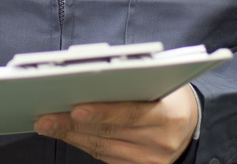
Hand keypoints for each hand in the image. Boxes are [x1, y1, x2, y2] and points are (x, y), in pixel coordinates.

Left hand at [34, 84, 199, 163]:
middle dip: (72, 124)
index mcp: (170, 116)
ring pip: (102, 147)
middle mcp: (161, 142)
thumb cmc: (171, 95)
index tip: (75, 109)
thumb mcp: (162, 82)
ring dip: (71, 135)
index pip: (132, 114)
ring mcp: (149, 160)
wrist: (191, 124)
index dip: (102, 112)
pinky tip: (66, 133)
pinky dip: (82, 143)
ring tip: (47, 123)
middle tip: (45, 116)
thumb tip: (89, 80)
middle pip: (110, 133)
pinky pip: (103, 156)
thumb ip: (132, 82)